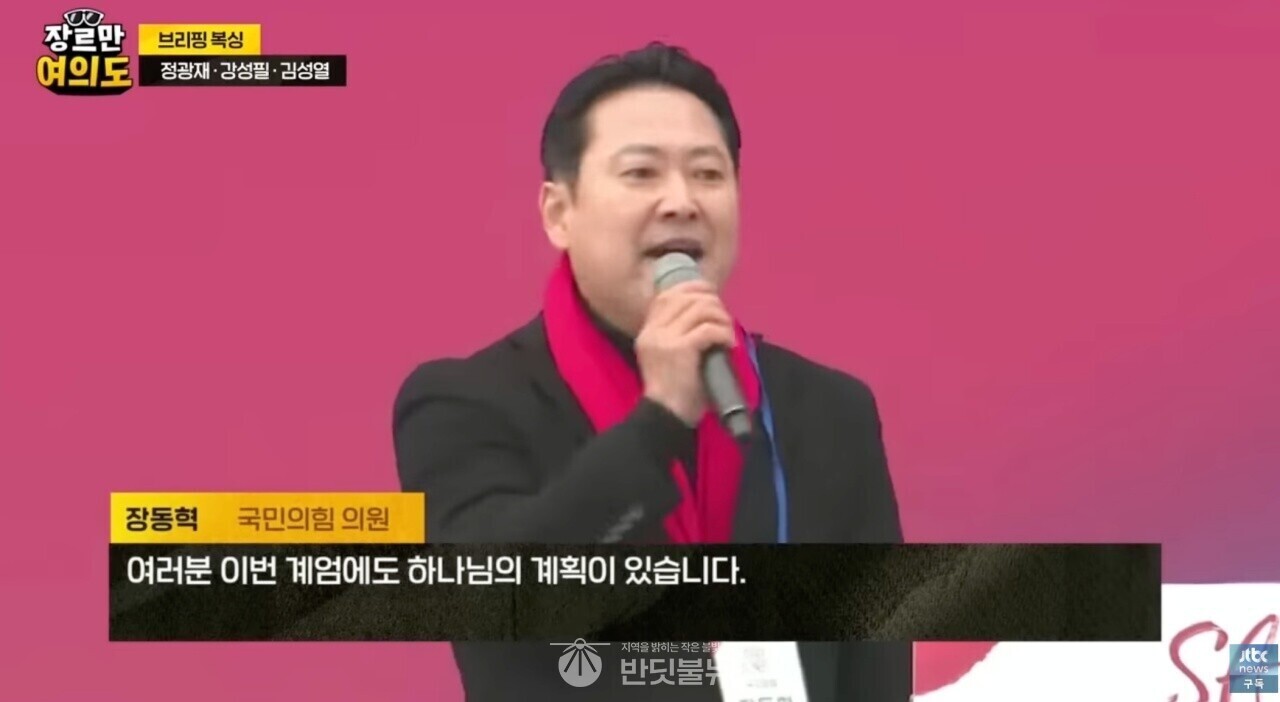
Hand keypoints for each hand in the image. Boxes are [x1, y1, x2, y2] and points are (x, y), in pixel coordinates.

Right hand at [635, 279, 736, 425]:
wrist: (664, 416)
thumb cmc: (672, 392)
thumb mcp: (667, 357)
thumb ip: (677, 335)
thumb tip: (706, 314)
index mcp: (647, 331)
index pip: (667, 295)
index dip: (692, 288)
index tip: (711, 295)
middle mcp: (653, 330)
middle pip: (685, 297)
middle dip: (712, 302)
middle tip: (724, 318)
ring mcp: (665, 338)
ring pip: (700, 309)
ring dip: (721, 317)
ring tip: (728, 332)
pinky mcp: (681, 349)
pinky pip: (708, 329)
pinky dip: (723, 333)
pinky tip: (729, 344)